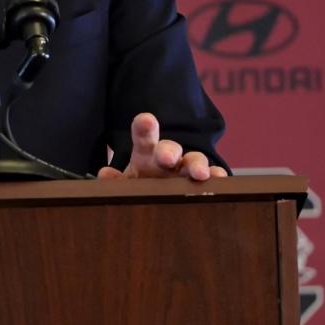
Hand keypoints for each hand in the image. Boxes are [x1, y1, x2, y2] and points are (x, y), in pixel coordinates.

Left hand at [97, 113, 227, 181]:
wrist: (159, 204)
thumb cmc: (141, 188)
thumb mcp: (125, 185)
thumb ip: (115, 181)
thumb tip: (105, 174)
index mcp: (146, 154)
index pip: (144, 136)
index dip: (144, 127)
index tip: (146, 120)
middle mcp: (168, 159)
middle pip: (170, 148)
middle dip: (169, 151)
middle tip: (166, 158)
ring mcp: (187, 171)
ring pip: (194, 162)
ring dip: (197, 165)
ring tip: (200, 173)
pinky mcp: (203, 185)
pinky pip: (212, 179)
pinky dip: (217, 178)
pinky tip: (219, 178)